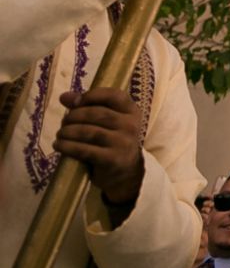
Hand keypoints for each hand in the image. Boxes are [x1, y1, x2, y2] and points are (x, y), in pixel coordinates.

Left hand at [54, 87, 144, 209]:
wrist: (125, 172)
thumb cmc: (112, 141)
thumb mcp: (107, 122)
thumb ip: (88, 106)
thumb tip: (64, 97)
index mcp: (132, 111)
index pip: (114, 95)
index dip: (92, 96)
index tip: (76, 102)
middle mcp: (131, 125)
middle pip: (96, 114)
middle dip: (74, 116)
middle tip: (64, 123)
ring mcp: (123, 143)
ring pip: (88, 132)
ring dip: (68, 132)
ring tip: (60, 134)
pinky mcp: (112, 160)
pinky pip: (85, 150)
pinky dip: (68, 146)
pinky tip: (59, 145)